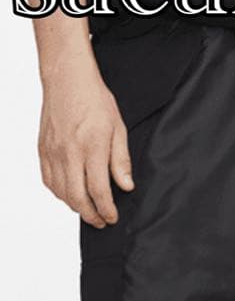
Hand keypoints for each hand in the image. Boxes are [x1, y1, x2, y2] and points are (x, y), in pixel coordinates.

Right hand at [39, 54, 133, 228]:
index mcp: (91, 147)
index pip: (98, 190)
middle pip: (77, 197)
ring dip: (75, 207)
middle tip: (102, 222)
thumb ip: (121, 160)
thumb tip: (126, 186)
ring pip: (61, 192)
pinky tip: (70, 195)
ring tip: (89, 211)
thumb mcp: (118, 128)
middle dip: (91, 215)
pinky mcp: (43, 149)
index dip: (106, 209)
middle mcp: (69, 152)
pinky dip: (59, 193)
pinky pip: (48, 180)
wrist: (66, 78)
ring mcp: (53, 151)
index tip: (113, 217)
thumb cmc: (94, 100)